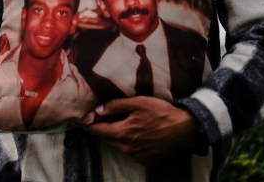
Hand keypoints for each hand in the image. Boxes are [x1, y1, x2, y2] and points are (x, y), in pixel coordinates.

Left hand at [78, 97, 197, 164]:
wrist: (186, 129)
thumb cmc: (162, 112)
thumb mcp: (138, 102)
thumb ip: (116, 106)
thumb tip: (98, 111)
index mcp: (123, 133)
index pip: (98, 131)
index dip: (87, 125)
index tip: (78, 120)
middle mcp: (128, 148)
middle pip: (107, 138)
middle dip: (101, 128)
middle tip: (97, 118)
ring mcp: (137, 156)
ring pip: (118, 145)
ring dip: (115, 135)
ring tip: (118, 122)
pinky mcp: (146, 160)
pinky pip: (130, 151)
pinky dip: (128, 142)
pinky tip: (135, 132)